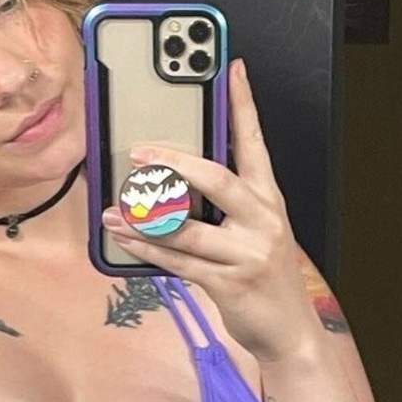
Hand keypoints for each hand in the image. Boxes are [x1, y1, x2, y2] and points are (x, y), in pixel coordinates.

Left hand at [102, 57, 322, 364]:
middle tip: (139, 152)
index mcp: (269, 200)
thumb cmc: (261, 276)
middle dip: (175, 164)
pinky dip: (147, 250)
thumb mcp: (253, 233)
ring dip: (144, 219)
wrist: (287, 332)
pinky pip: (179, 262)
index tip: (231, 68)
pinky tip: (124, 240)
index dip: (243, 104)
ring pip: (187, 228)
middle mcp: (263, 220)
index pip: (255, 143)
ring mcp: (249, 252)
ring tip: (113, 210)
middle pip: (217, 180)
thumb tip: (170, 186)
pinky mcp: (229, 283)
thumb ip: (222, 208)